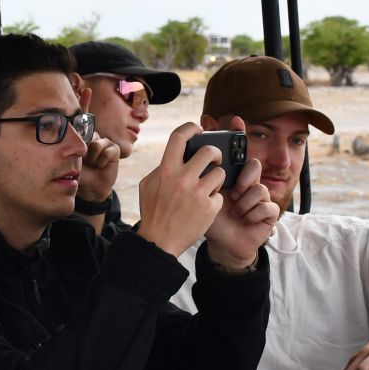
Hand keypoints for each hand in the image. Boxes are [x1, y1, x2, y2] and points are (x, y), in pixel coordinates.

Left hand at [77, 136, 120, 205]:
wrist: (91, 187)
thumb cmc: (80, 173)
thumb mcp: (72, 160)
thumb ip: (73, 148)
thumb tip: (73, 136)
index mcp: (82, 138)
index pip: (80, 132)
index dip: (78, 145)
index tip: (78, 156)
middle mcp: (94, 138)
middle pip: (89, 137)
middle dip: (85, 152)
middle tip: (85, 162)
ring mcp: (105, 142)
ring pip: (97, 145)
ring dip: (93, 158)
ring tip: (93, 164)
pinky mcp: (114, 149)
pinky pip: (107, 152)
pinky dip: (102, 162)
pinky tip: (101, 166)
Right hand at [135, 123, 225, 257]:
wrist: (160, 241)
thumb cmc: (153, 212)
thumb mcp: (148, 185)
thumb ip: (162, 167)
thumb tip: (175, 155)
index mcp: (166, 169)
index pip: (180, 136)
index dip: (192, 127)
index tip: (199, 128)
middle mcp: (183, 178)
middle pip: (209, 151)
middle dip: (215, 153)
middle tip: (213, 159)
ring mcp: (198, 193)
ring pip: (220, 173)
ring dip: (216, 178)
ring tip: (208, 186)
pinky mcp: (210, 208)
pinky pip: (219, 195)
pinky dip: (214, 200)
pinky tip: (204, 206)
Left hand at [201, 114, 279, 268]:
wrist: (222, 244)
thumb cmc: (208, 219)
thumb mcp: (196, 196)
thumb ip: (194, 177)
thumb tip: (185, 150)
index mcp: (229, 175)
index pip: (237, 150)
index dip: (238, 133)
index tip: (235, 119)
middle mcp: (247, 182)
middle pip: (253, 163)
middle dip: (244, 176)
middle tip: (232, 190)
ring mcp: (259, 196)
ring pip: (259, 187)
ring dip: (244, 202)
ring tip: (235, 211)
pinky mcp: (269, 213)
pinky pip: (266, 205)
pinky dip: (252, 214)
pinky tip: (244, 220)